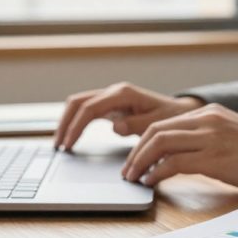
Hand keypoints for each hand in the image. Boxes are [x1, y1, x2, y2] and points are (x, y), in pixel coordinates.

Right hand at [53, 82, 204, 149]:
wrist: (180, 113)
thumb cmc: (171, 119)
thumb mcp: (157, 124)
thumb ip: (136, 125)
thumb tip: (115, 126)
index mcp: (123, 94)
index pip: (89, 108)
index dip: (75, 127)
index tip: (68, 145)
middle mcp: (114, 92)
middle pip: (78, 102)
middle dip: (65, 123)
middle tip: (58, 146)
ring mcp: (111, 97)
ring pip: (78, 104)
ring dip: (67, 122)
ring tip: (61, 144)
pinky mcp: (110, 105)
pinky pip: (86, 110)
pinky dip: (75, 122)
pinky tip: (71, 138)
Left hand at [121, 103, 237, 195]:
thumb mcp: (232, 136)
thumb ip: (208, 140)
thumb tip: (182, 158)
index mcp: (210, 113)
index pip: (164, 122)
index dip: (142, 141)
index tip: (135, 159)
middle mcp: (207, 119)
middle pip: (155, 130)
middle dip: (135, 152)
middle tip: (127, 170)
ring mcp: (211, 137)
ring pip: (160, 143)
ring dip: (140, 162)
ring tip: (134, 178)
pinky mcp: (215, 157)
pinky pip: (174, 162)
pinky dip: (157, 173)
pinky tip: (152, 182)